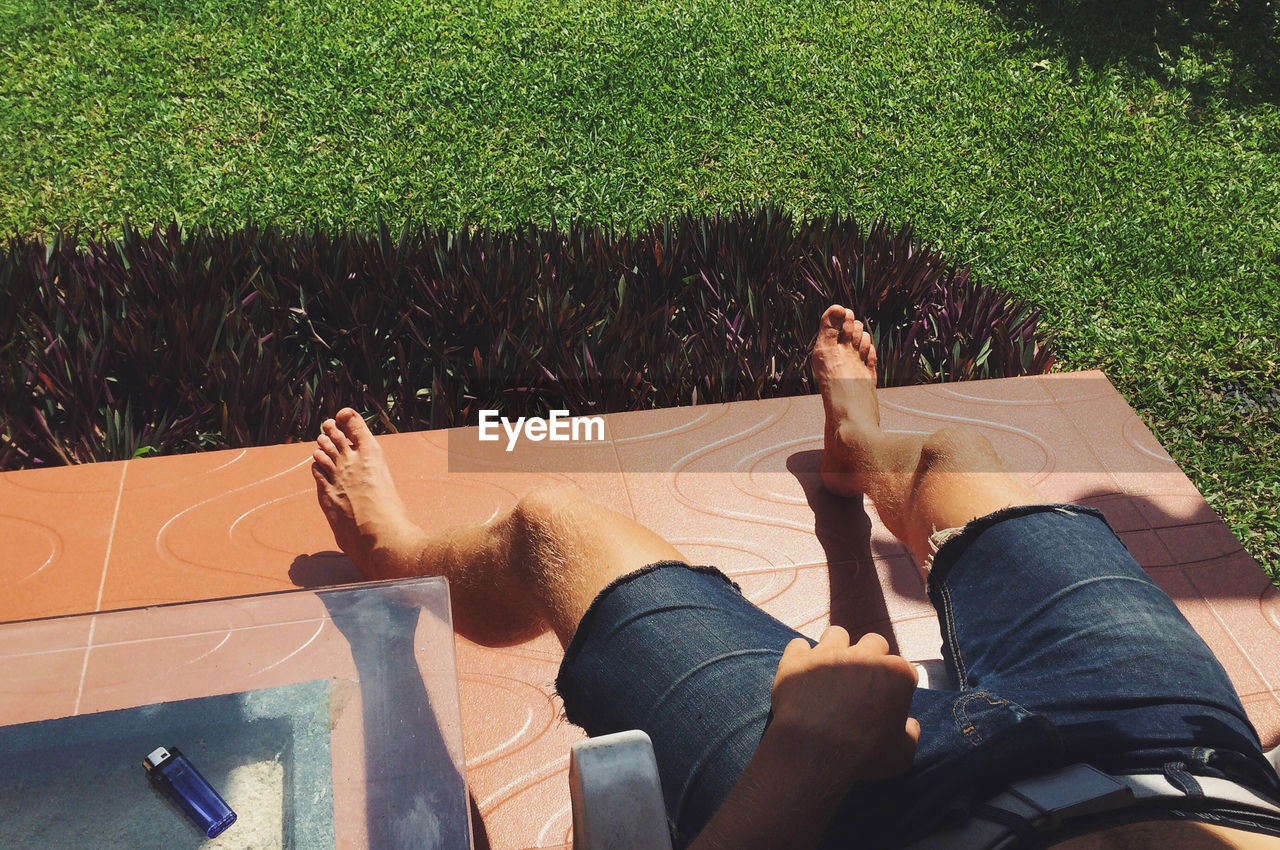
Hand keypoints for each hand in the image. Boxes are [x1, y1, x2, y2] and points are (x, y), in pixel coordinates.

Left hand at [769, 626, 920, 784]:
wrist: (814, 751)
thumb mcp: (901, 755)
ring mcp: (828, 653)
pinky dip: (800, 657)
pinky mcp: (797, 659)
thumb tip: (910, 725)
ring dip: (836, 648)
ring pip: (836, 634)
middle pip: (874, 642)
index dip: (897, 685)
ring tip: (830, 669)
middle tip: (862, 681)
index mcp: (896, 673)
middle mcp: (864, 655)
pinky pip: (798, 646)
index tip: (888, 700)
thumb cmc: (863, 756)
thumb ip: (910, 735)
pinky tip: (800, 672)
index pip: (904, 670)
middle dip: (871, 657)